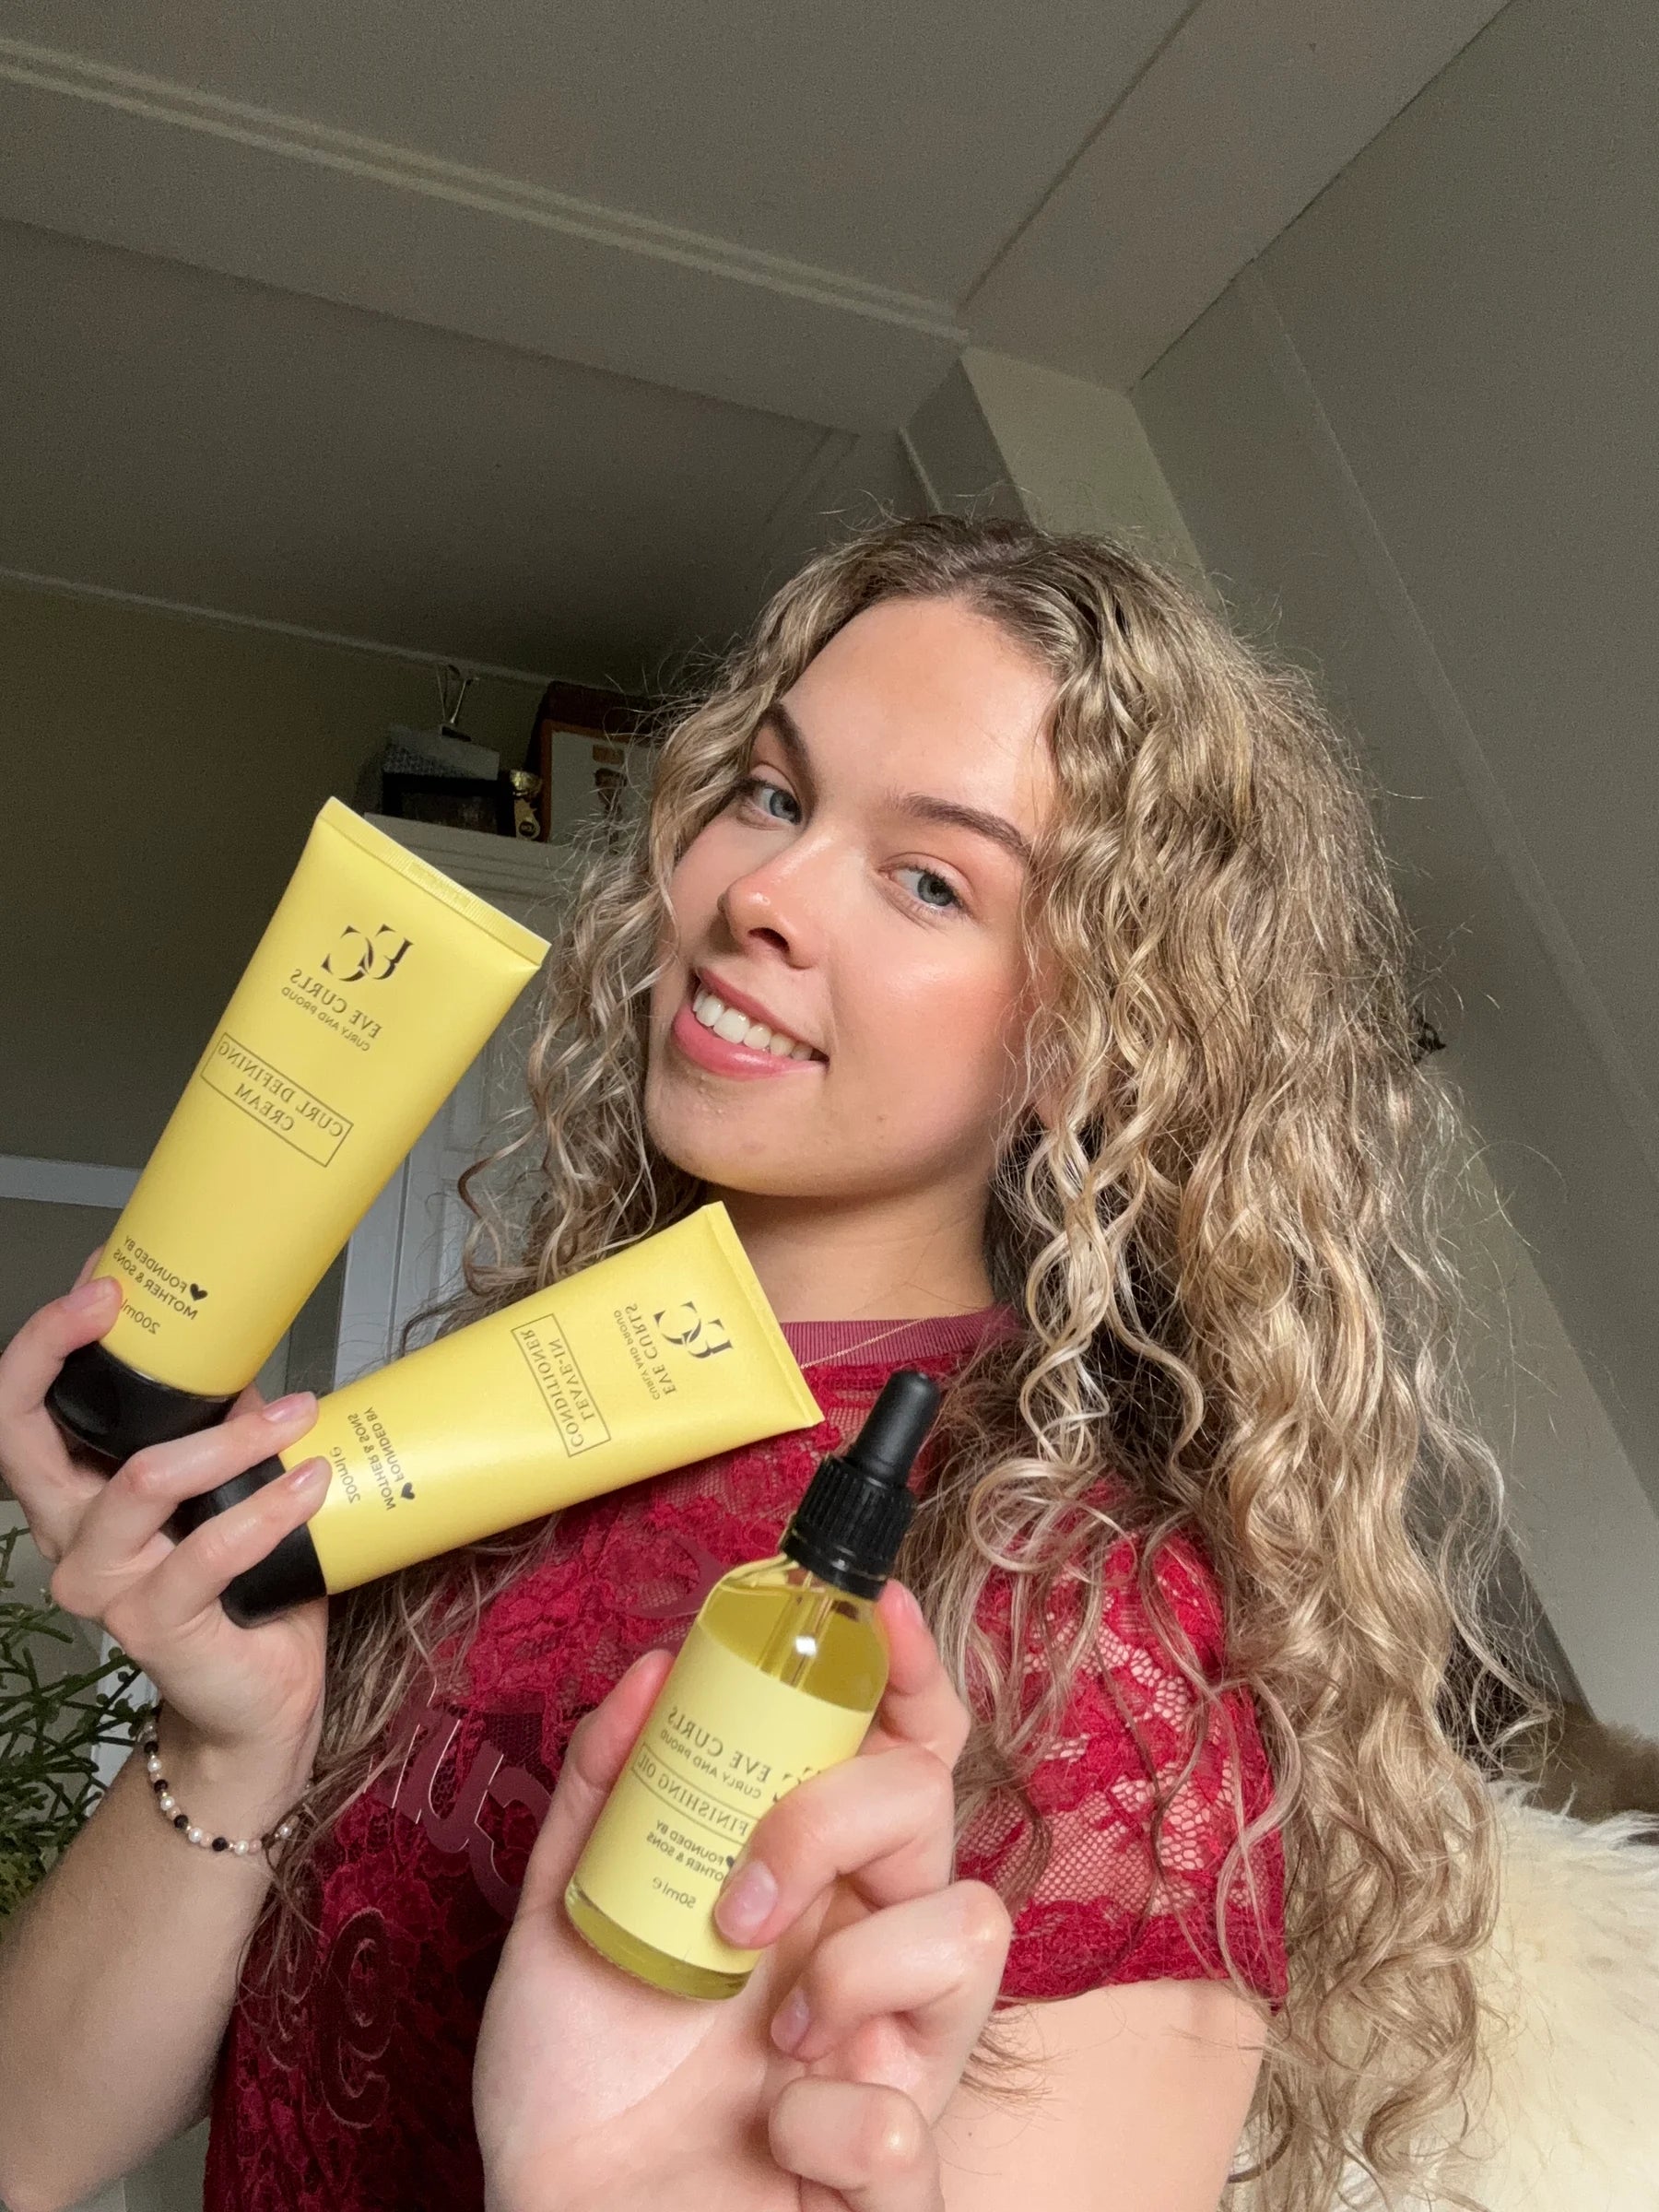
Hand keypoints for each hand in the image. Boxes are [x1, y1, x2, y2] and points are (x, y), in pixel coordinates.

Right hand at [0, 1255, 328, 1791]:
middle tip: (130, 1307)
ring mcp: (103, 1586)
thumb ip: (217, 1430)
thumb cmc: (240, 1592)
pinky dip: (269, 1509)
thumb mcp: (223, 1492)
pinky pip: (209, 1552)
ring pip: (142, 1482)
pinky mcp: (153, 1626)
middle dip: (68, 1355)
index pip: (21, 1410)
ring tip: (295, 1414)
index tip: (98, 1281)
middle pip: (26, 1438)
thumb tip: (243, 1360)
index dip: (44, 1341)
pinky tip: (311, 1481)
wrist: (257, 1701)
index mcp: (75, 1496)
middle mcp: (69, 1539)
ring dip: (228, 1438)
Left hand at [474, 1582, 1010, 2211]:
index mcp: (807, 1877)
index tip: (870, 1608)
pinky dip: (822, 2127)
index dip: (904, 1671)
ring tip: (770, 2039)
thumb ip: (603, 1797)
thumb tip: (650, 1670)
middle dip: (830, 1819)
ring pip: (972, 1927)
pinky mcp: (898, 2160)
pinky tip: (773, 2141)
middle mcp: (866, 1941)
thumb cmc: (580, 2087)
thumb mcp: (562, 1923)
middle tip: (736, 1904)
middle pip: (928, 1802)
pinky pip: (909, 2113)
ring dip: (851, 1973)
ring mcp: (898, 2048)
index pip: (892, 1747)